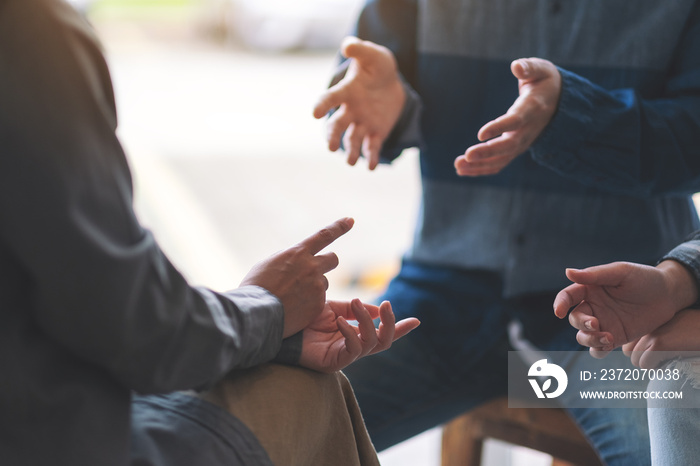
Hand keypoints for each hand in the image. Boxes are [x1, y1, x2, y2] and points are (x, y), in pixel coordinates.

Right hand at [240, 218, 353, 336]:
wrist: (256, 313)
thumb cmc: (256, 288)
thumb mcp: (269, 263)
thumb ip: (288, 259)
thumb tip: (298, 259)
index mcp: (298, 253)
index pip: (324, 235)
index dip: (339, 226)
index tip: (350, 220)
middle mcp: (311, 267)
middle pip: (333, 259)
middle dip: (327, 262)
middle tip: (316, 270)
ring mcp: (316, 287)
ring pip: (323, 283)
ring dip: (313, 287)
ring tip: (293, 296)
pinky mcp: (318, 305)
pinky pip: (319, 301)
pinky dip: (309, 304)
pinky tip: (294, 309)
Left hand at [298, 299, 419, 372]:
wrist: (281, 326)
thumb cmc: (304, 318)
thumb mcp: (334, 307)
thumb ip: (355, 310)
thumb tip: (376, 309)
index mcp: (353, 334)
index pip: (382, 333)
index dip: (400, 328)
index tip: (417, 320)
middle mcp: (352, 347)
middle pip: (383, 342)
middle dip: (389, 323)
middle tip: (385, 305)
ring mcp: (344, 357)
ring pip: (371, 343)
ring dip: (367, 321)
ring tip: (355, 304)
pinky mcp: (334, 363)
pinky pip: (353, 350)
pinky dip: (351, 332)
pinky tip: (340, 321)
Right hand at [313, 36, 404, 169]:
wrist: (391, 83)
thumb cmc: (378, 67)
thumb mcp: (374, 56)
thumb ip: (360, 50)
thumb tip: (347, 45)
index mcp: (346, 92)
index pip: (331, 98)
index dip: (322, 105)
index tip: (314, 113)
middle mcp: (350, 110)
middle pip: (338, 125)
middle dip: (333, 136)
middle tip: (330, 147)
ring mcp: (362, 123)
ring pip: (353, 140)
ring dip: (351, 151)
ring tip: (351, 162)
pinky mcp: (376, 133)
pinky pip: (372, 147)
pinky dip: (371, 157)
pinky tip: (371, 167)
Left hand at [455, 58, 560, 175]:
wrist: (560, 102)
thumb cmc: (545, 82)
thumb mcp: (541, 69)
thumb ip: (529, 67)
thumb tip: (516, 66)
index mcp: (533, 109)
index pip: (516, 121)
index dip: (499, 127)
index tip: (480, 134)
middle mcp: (528, 130)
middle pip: (508, 146)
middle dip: (487, 152)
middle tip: (466, 156)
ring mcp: (523, 142)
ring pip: (502, 159)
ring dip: (480, 165)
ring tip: (458, 166)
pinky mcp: (515, 149)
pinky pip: (499, 163)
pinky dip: (481, 169)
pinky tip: (462, 170)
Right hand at [553, 261, 697, 357]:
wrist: (669, 295)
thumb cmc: (644, 278)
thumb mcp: (621, 272)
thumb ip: (594, 274)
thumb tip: (568, 272)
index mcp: (590, 289)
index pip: (568, 296)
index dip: (560, 304)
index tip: (559, 312)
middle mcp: (593, 307)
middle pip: (575, 319)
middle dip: (582, 324)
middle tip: (596, 324)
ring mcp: (603, 324)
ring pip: (583, 337)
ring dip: (589, 339)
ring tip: (607, 338)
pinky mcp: (615, 337)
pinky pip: (599, 349)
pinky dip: (598, 350)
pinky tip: (609, 344)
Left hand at [622, 309, 699, 368]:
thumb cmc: (694, 328)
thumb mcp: (669, 324)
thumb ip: (652, 332)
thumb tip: (634, 351)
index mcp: (645, 319)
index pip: (627, 343)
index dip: (639, 351)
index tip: (653, 352)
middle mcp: (644, 325)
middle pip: (628, 352)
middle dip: (643, 358)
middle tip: (661, 356)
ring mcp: (650, 334)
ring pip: (636, 360)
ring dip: (650, 364)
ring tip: (667, 357)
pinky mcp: (659, 344)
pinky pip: (645, 364)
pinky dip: (656, 367)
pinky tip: (670, 360)